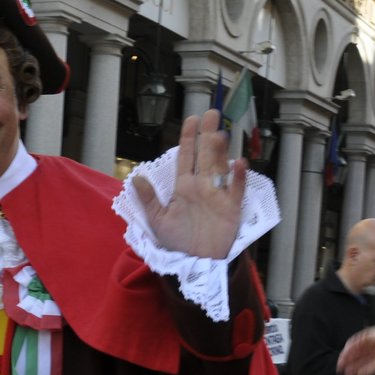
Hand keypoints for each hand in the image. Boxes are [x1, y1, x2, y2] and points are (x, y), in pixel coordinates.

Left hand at [131, 109, 246, 258]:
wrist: (195, 262)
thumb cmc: (177, 241)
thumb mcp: (158, 220)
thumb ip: (149, 199)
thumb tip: (135, 177)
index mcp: (184, 186)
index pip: (186, 157)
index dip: (188, 138)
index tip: (191, 119)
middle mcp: (202, 185)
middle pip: (205, 155)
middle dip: (207, 134)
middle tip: (211, 113)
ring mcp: (218, 194)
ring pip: (220, 167)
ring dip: (220, 151)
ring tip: (218, 134)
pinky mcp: (231, 208)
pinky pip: (236, 189)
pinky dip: (238, 178)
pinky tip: (238, 164)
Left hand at [337, 325, 374, 374]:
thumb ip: (369, 372)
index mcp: (374, 358)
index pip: (361, 366)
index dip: (354, 371)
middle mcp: (370, 351)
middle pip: (356, 359)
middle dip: (348, 365)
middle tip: (341, 371)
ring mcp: (367, 343)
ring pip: (353, 351)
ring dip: (346, 358)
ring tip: (341, 364)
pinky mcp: (364, 336)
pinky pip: (354, 342)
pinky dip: (349, 348)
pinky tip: (345, 354)